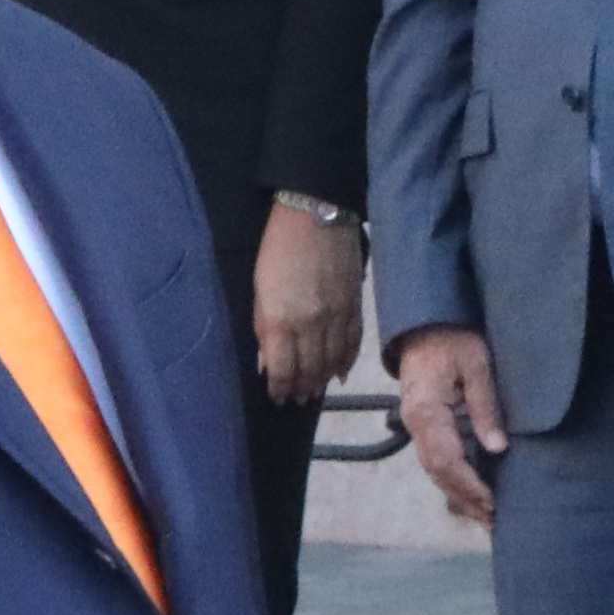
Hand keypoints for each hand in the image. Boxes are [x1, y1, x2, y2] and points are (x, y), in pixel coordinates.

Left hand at [251, 205, 369, 408]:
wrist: (316, 215)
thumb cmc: (277, 249)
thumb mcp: (258, 290)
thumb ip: (263, 329)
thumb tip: (266, 362)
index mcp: (283, 321)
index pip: (283, 369)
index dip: (280, 388)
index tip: (276, 397)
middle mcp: (312, 324)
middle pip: (310, 370)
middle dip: (301, 388)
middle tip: (296, 400)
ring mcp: (338, 317)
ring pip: (333, 361)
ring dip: (323, 380)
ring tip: (314, 392)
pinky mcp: (355, 305)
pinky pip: (353, 343)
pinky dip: (346, 361)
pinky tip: (339, 373)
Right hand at [390, 324, 508, 524]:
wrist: (426, 323)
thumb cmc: (454, 339)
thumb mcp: (478, 365)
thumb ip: (485, 407)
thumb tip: (497, 448)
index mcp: (427, 411)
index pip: (448, 460)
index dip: (471, 486)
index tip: (494, 503)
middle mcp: (416, 424)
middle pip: (438, 472)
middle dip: (465, 499)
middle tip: (494, 520)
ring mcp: (416, 425)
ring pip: (435, 470)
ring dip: (459, 494)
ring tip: (486, 515)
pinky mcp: (423, 424)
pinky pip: (437, 458)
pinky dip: (454, 478)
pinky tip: (472, 491)